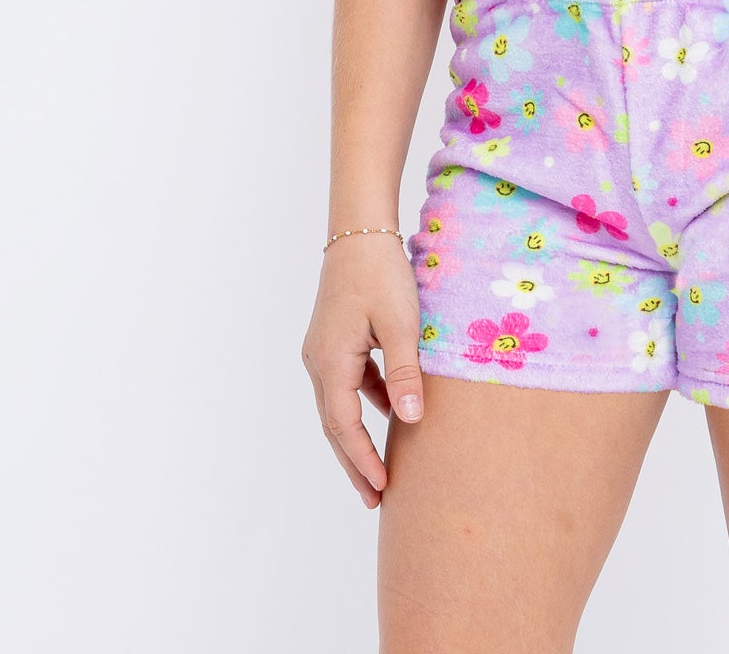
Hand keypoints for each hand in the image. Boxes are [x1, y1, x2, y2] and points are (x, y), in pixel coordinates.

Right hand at [301, 234, 425, 506]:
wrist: (360, 229)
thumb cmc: (382, 272)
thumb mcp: (401, 323)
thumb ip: (404, 372)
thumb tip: (410, 420)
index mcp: (330, 361)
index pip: (343, 426)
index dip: (361, 460)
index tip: (379, 490)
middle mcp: (319, 361)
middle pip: (334, 424)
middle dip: (354, 462)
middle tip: (374, 500)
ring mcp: (323, 350)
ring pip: (338, 406)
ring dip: (357, 437)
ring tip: (378, 470)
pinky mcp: (335, 339)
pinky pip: (348, 383)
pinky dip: (364, 404)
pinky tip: (387, 412)